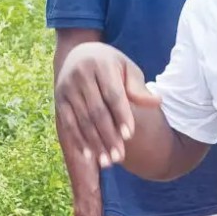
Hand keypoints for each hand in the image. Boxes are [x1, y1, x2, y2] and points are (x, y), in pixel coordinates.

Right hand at [55, 42, 160, 168]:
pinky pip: (68, 123)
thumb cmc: (111, 65)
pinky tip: (89, 155)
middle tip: (119, 156)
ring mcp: (66, 88)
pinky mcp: (59, 100)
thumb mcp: (127, 69)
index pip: (113, 95)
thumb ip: (138, 88)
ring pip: (82, 120)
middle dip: (108, 136)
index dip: (121, 116)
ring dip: (94, 143)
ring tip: (108, 161)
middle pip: (96, 111)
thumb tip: (157, 102)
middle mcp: (80, 75)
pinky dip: (79, 140)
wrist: (79, 54)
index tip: (129, 135)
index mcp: (100, 65)